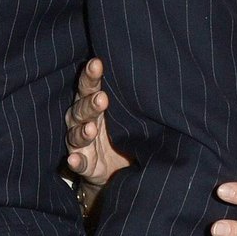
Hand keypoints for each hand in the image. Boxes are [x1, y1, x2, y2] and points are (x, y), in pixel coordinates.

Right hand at [61, 58, 129, 191]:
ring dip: (82, 132)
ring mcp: (81, 144)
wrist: (119, 171)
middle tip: (102, 98)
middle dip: (89, 103)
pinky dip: (75, 161)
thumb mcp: (131, 116)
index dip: (90, 75)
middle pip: (80, 109)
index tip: (97, 63)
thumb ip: (135, 102)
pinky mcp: (84, 164)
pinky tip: (74, 159)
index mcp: (93, 104)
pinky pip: (78, 163)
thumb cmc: (125, 134)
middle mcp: (82, 121)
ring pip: (76, 135)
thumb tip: (162, 83)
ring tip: (91, 129)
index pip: (88, 87)